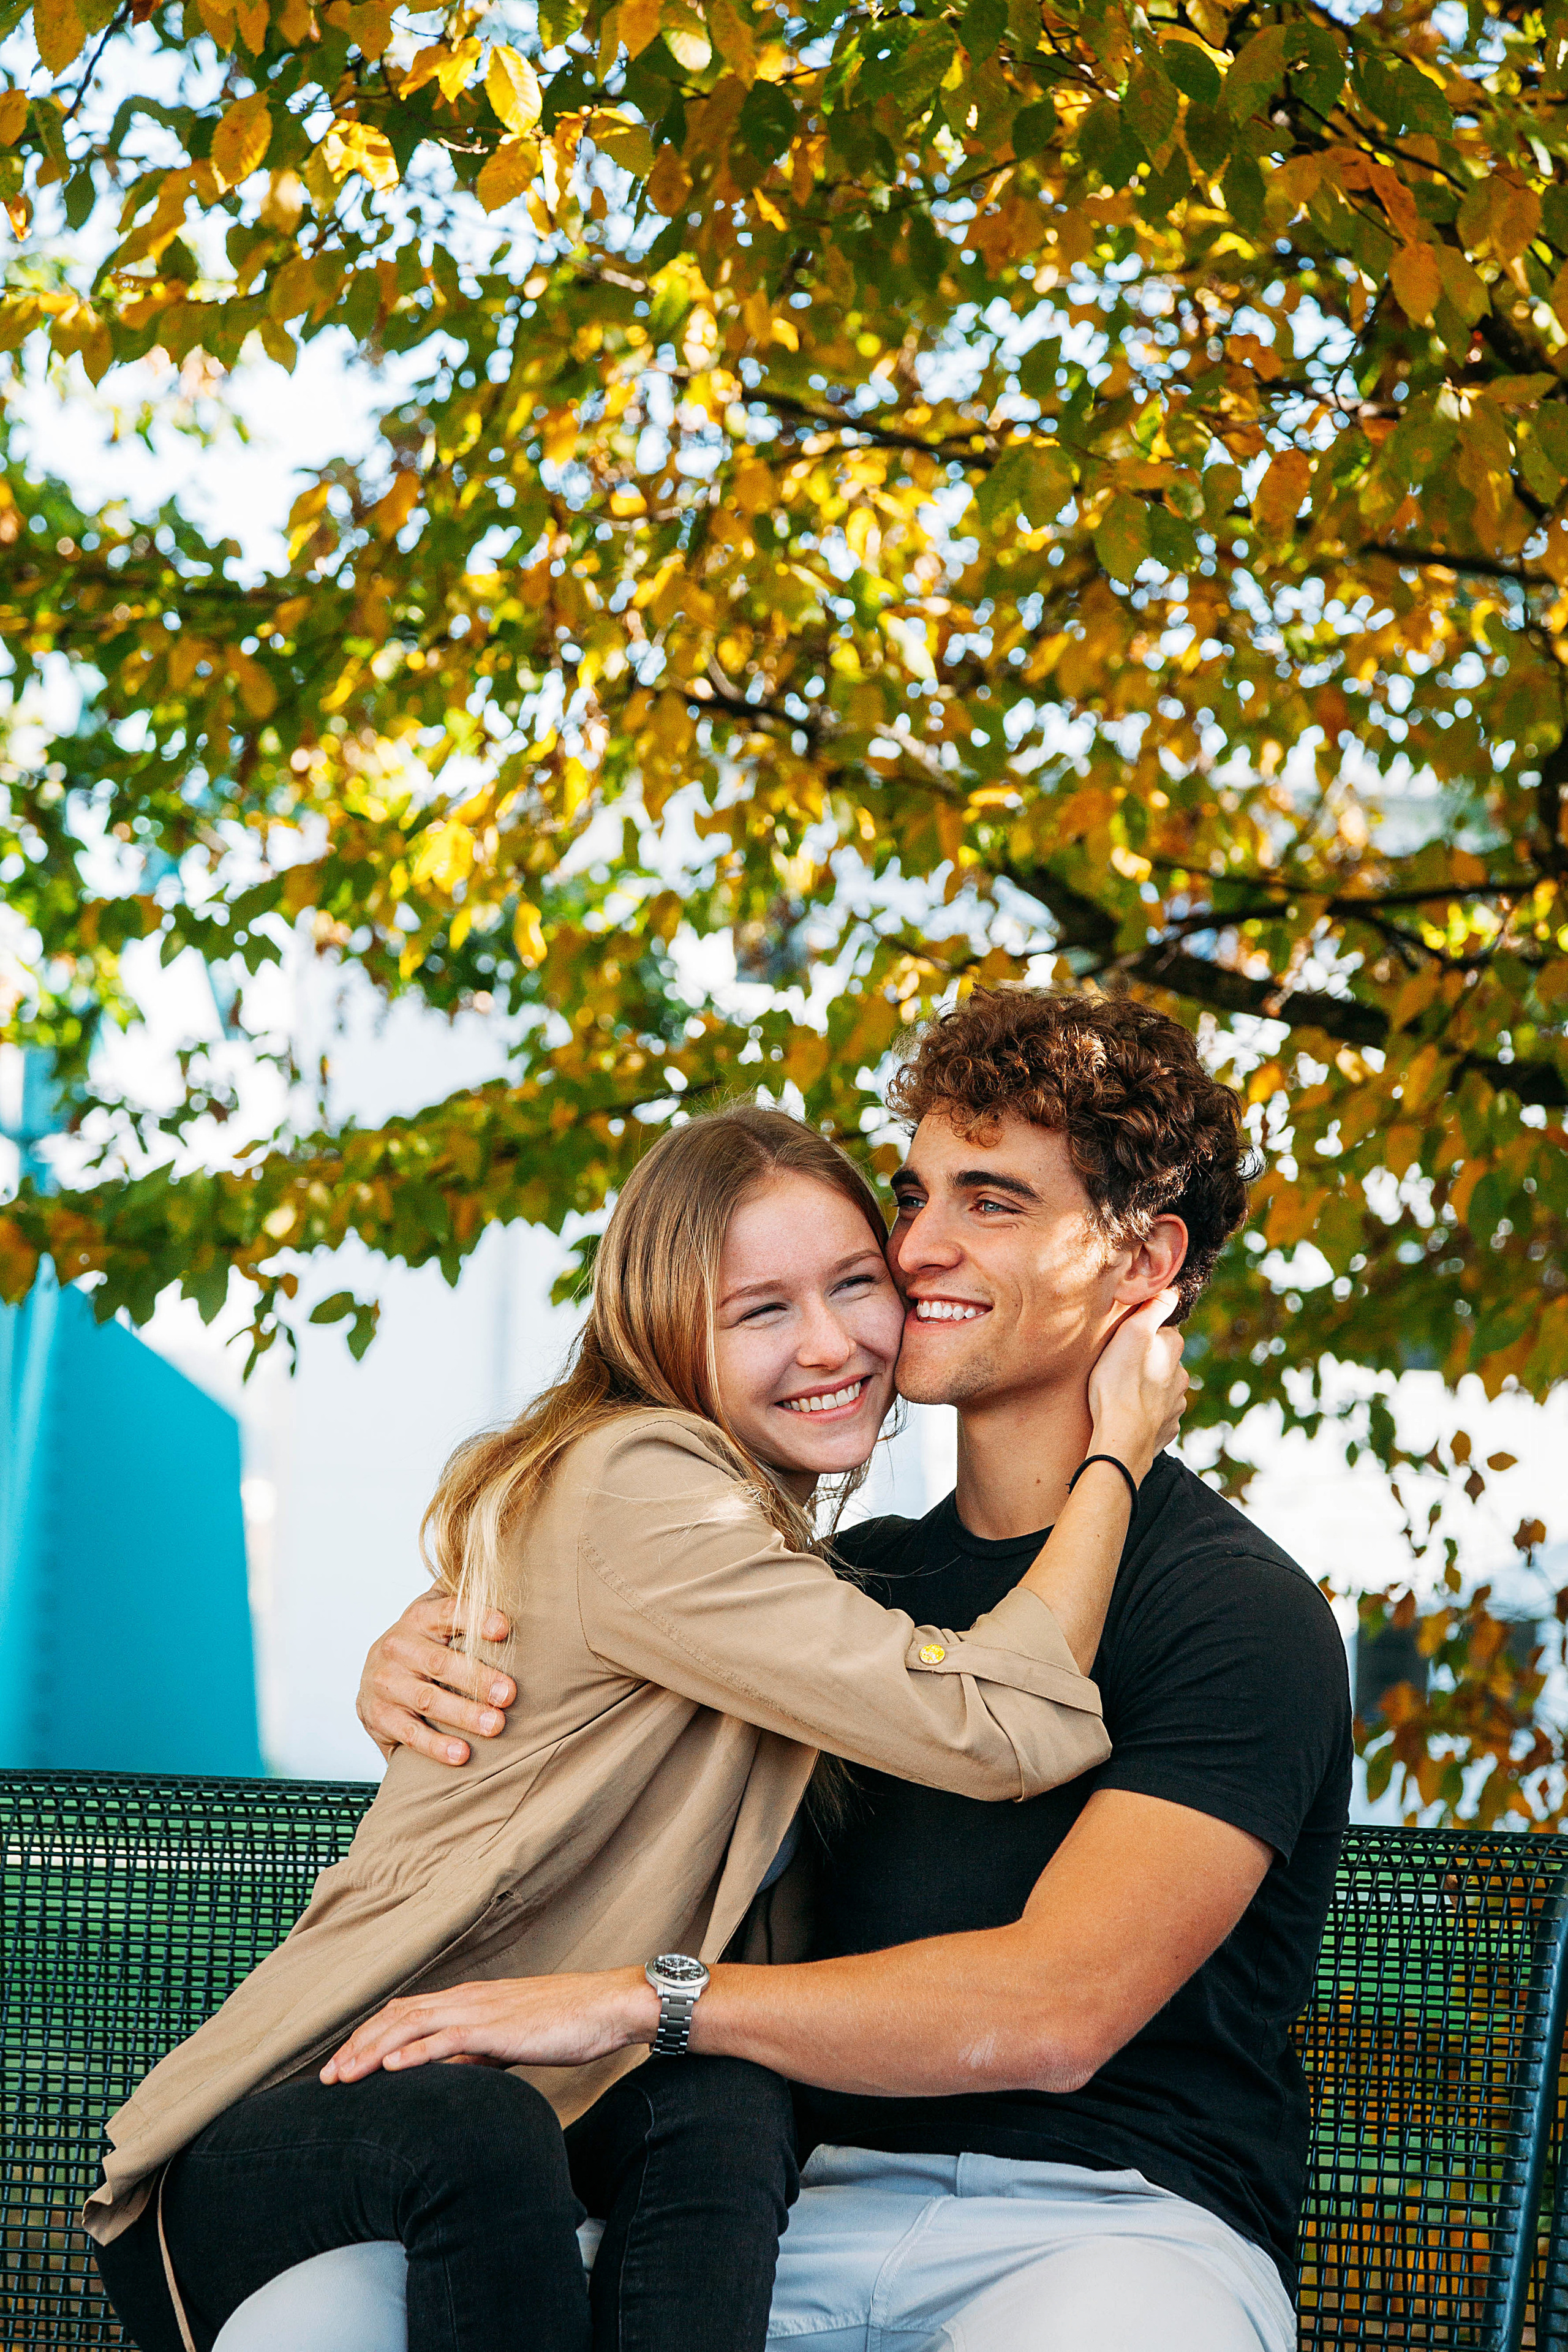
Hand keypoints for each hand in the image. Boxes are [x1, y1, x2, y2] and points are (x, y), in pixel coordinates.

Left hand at [320, 1969, 657, 2080]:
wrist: (607, 2006)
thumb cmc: (566, 2024)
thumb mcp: (512, 2041)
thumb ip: (478, 2053)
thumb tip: (450, 2073)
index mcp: (470, 1999)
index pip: (405, 2012)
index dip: (370, 2036)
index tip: (344, 2064)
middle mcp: (468, 1998)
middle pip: (397, 2016)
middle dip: (358, 2045)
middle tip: (328, 2078)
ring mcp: (482, 2010)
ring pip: (413, 2025)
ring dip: (373, 2050)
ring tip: (344, 2075)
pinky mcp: (499, 2028)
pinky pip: (449, 2039)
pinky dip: (416, 2052)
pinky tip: (392, 2068)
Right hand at [355, 1590, 516, 1766]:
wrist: (376, 1678)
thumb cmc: (426, 1645)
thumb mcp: (440, 1618)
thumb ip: (470, 1602)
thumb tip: (516, 1578)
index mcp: (419, 1617)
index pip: (448, 1612)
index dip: (475, 1618)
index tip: (504, 1628)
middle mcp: (397, 1646)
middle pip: (440, 1662)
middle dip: (478, 1678)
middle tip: (509, 1694)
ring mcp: (385, 1683)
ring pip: (427, 1699)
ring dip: (463, 1714)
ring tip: (495, 1725)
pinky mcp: (378, 1716)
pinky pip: (410, 1733)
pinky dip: (437, 1746)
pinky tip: (462, 1754)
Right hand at [1086, 1290, 1187, 1485]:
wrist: (1122, 1437)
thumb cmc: (1120, 1382)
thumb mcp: (1131, 1334)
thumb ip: (1154, 1308)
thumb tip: (1175, 1289)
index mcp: (1173, 1349)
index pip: (1164, 1331)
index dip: (1144, 1332)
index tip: (1125, 1339)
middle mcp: (1181, 1376)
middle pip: (1163, 1361)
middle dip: (1147, 1361)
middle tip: (1119, 1366)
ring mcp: (1176, 1405)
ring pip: (1162, 1389)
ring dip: (1147, 1388)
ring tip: (1122, 1393)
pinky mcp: (1167, 1428)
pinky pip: (1157, 1415)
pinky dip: (1146, 1413)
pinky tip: (1129, 1414)